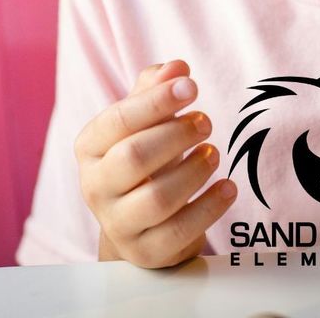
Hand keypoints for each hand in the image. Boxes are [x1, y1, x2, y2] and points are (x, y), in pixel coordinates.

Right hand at [74, 59, 236, 267]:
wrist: (139, 219)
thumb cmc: (145, 154)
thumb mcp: (144, 118)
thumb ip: (156, 87)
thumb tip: (176, 67)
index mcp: (91, 147)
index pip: (118, 120)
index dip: (156, 101)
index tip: (192, 85)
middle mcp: (96, 186)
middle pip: (134, 158)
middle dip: (176, 135)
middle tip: (206, 121)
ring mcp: (118, 224)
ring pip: (156, 198)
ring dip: (194, 171)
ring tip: (214, 152)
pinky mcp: (146, 252)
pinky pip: (179, 233)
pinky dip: (209, 207)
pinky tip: (228, 186)